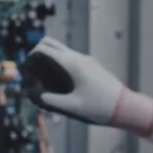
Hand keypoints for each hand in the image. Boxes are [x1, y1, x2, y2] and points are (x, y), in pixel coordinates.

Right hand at [22, 37, 152, 135]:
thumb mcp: (73, 107)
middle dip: (35, 55)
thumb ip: (50, 100)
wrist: (126, 107)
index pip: (43, 49)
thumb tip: (31, 94)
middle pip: (49, 44)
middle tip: (31, 74)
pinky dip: (59, 65)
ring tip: (44, 82)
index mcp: (73, 64)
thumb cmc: (101, 109)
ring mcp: (86, 61)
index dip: (29, 59)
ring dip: (47, 60)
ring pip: (60, 51)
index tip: (26, 74)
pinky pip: (69, 59)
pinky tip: (59, 84)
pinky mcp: (91, 66)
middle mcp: (79, 58)